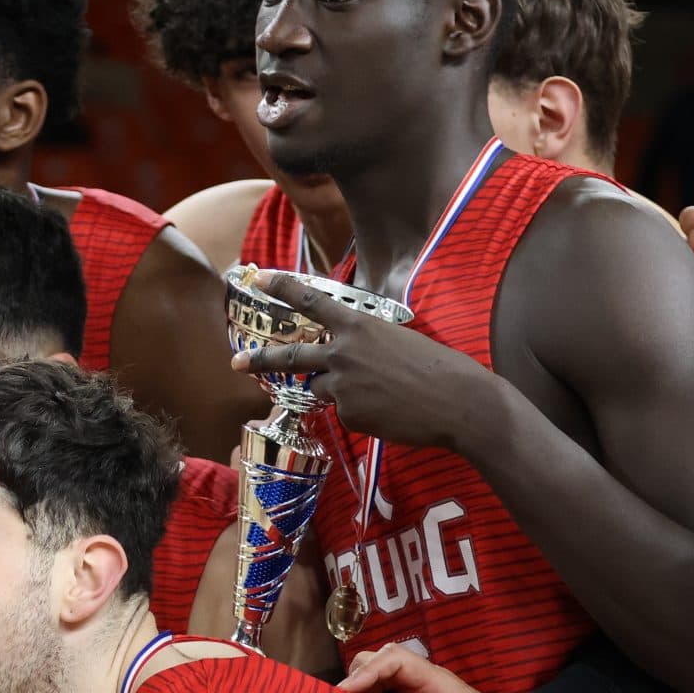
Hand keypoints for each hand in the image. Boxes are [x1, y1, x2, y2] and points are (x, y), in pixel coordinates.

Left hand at [230, 271, 498, 452]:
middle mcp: (343, 352)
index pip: (311, 301)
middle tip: (236, 363)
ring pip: (320, 389)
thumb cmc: (437, 368)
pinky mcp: (349, 414)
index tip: (259, 278)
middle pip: (290, 356)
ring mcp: (342, 385)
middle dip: (259, 360)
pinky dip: (361, 413)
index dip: (282, 288)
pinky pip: (344, 413)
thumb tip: (342, 359)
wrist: (457, 402)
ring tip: (377, 393)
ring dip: (337, 392)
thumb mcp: (396, 340)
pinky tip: (389, 412)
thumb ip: (363, 344)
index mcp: (358, 325)